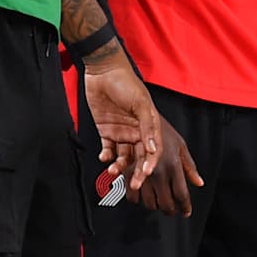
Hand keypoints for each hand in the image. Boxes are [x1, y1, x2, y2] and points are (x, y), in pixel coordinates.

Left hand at [83, 50, 161, 195]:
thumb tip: (153, 149)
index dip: (151, 163)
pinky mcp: (106, 131)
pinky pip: (108, 149)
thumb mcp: (141, 103)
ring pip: (123, 156)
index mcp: (149, 126)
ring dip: (119, 166)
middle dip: (136, 172)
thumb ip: (148, 126)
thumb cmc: (126, 83)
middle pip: (139, 157)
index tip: (146, 174)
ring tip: (112, 171)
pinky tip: (104, 157)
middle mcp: (136, 131)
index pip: (153, 150)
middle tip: (133, 185)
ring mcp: (121, 132)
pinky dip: (106, 156)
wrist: (102, 71)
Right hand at [134, 116, 202, 217]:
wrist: (134, 112)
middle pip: (165, 202)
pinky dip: (135, 198)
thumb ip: (189, 166)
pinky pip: (130, 194)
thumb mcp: (179, 144)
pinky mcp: (126, 170)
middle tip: (172, 211)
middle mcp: (158, 171)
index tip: (185, 212)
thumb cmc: (159, 126)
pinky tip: (139, 195)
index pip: (181, 193)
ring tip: (156, 203)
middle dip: (169, 210)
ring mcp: (141, 172)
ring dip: (152, 205)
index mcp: (173, 165)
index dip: (185, 206)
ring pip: (147, 201)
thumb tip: (198, 182)